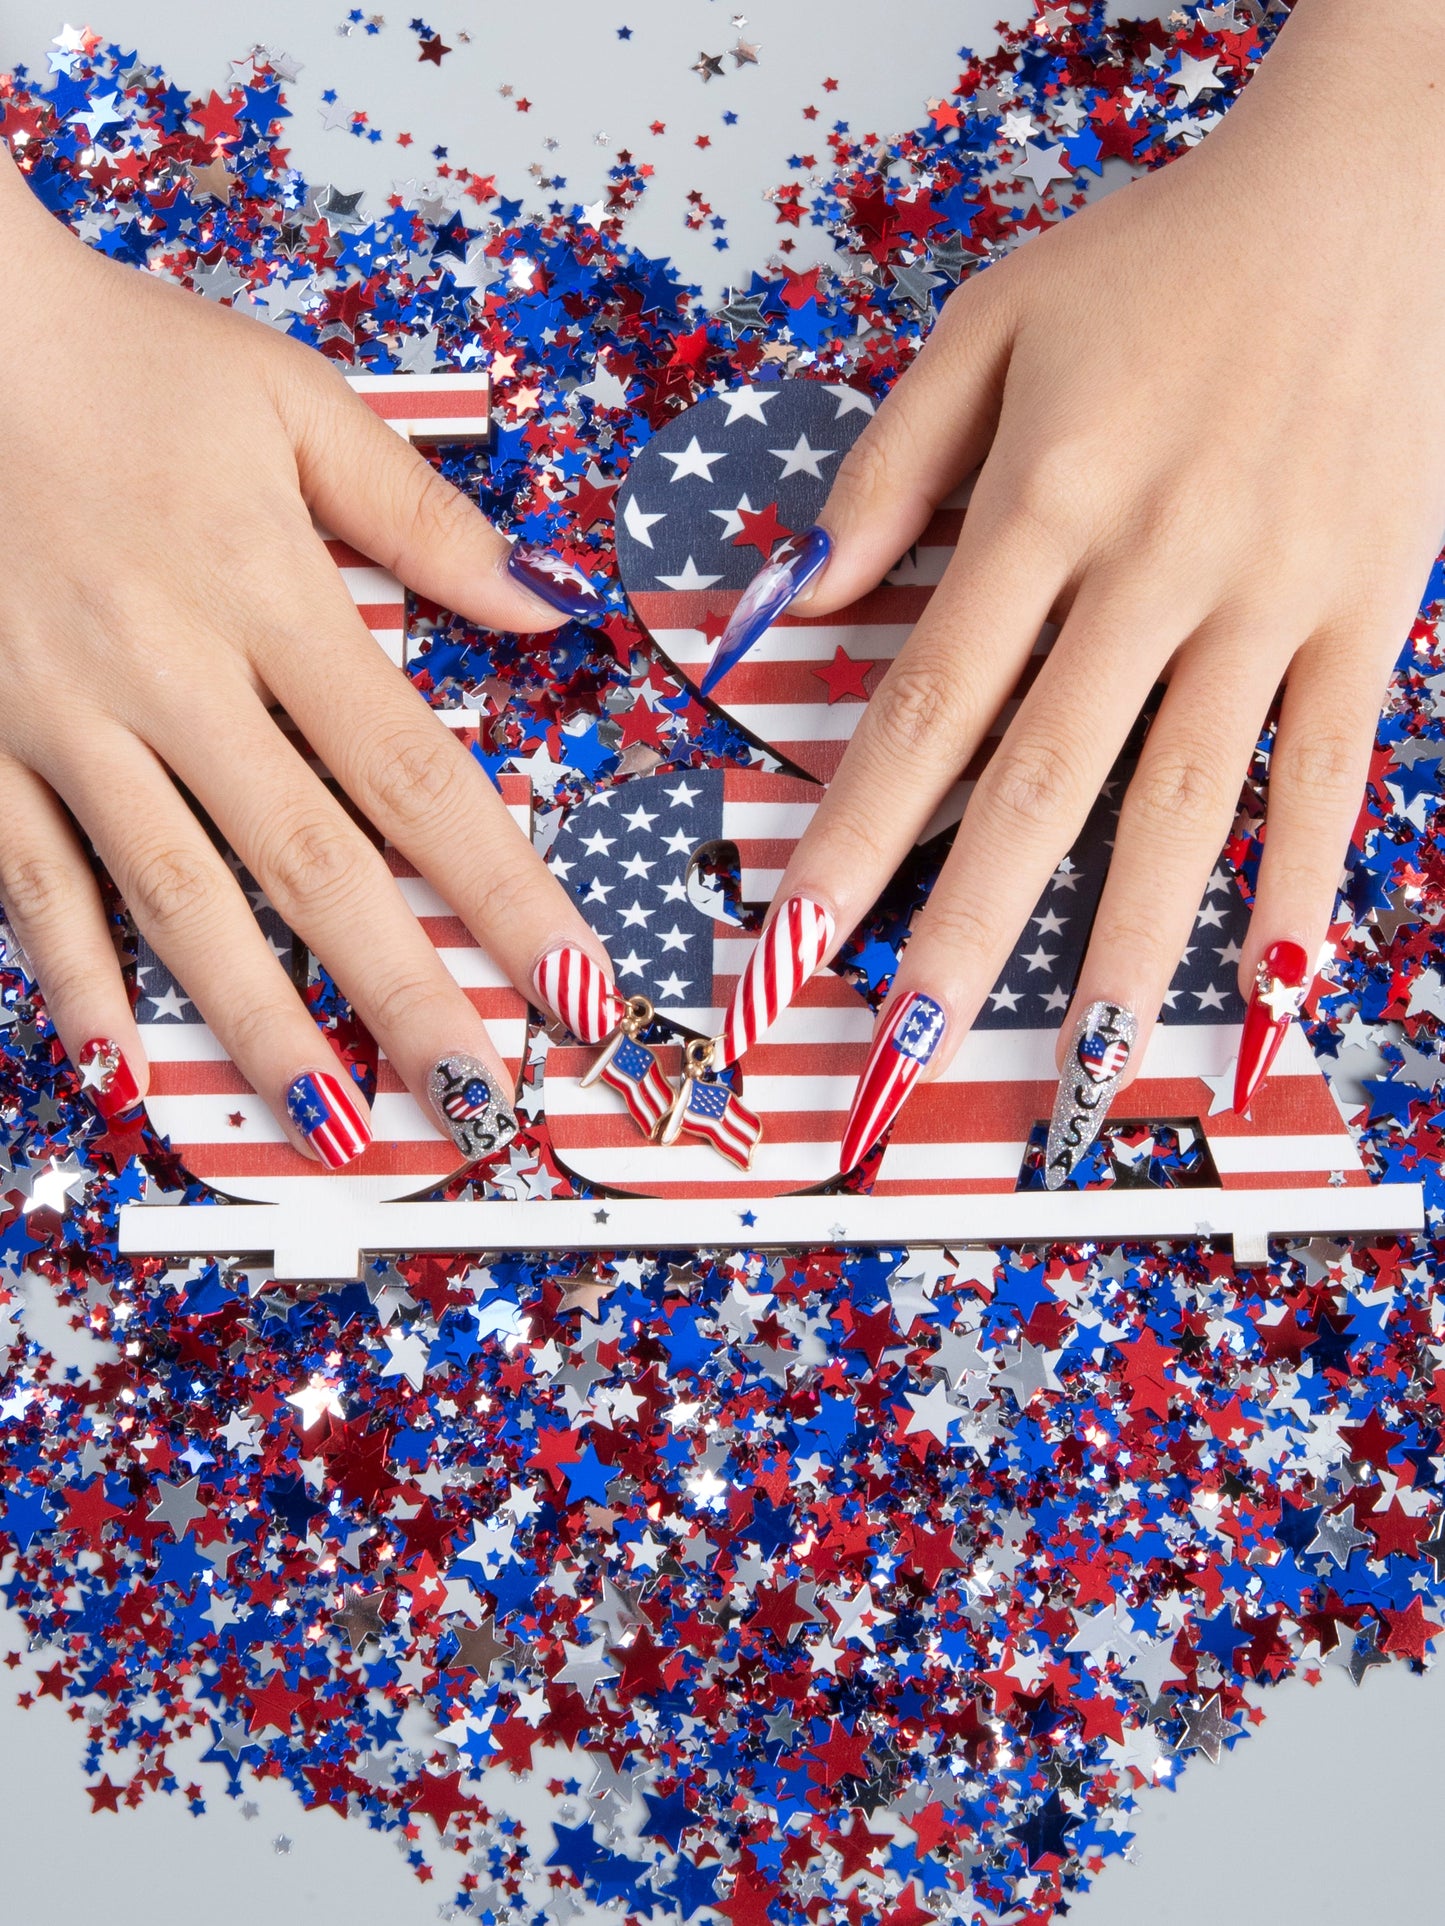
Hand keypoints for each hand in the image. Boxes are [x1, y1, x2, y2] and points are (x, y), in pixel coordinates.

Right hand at [0, 150, 624, 1168]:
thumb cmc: (126, 360)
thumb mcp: (294, 403)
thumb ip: (423, 519)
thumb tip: (549, 607)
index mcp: (272, 596)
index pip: (417, 779)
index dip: (507, 896)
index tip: (578, 990)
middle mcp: (173, 676)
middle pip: (312, 867)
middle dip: (404, 998)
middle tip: (477, 1110)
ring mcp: (62, 720)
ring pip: (175, 900)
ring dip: (256, 1023)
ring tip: (329, 1129)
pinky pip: (26, 877)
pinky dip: (72, 975)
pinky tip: (120, 1067)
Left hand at [718, 0, 1444, 1172]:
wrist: (1383, 186)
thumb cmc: (1168, 260)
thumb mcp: (996, 323)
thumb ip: (888, 466)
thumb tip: (791, 600)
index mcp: (1041, 499)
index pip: (928, 700)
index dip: (859, 830)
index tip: (800, 941)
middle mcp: (1151, 566)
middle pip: (1041, 780)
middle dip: (966, 930)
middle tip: (909, 1055)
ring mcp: (1270, 598)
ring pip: (1184, 801)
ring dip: (1125, 947)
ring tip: (1081, 1070)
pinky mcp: (1369, 610)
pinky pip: (1333, 769)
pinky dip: (1302, 884)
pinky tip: (1271, 991)